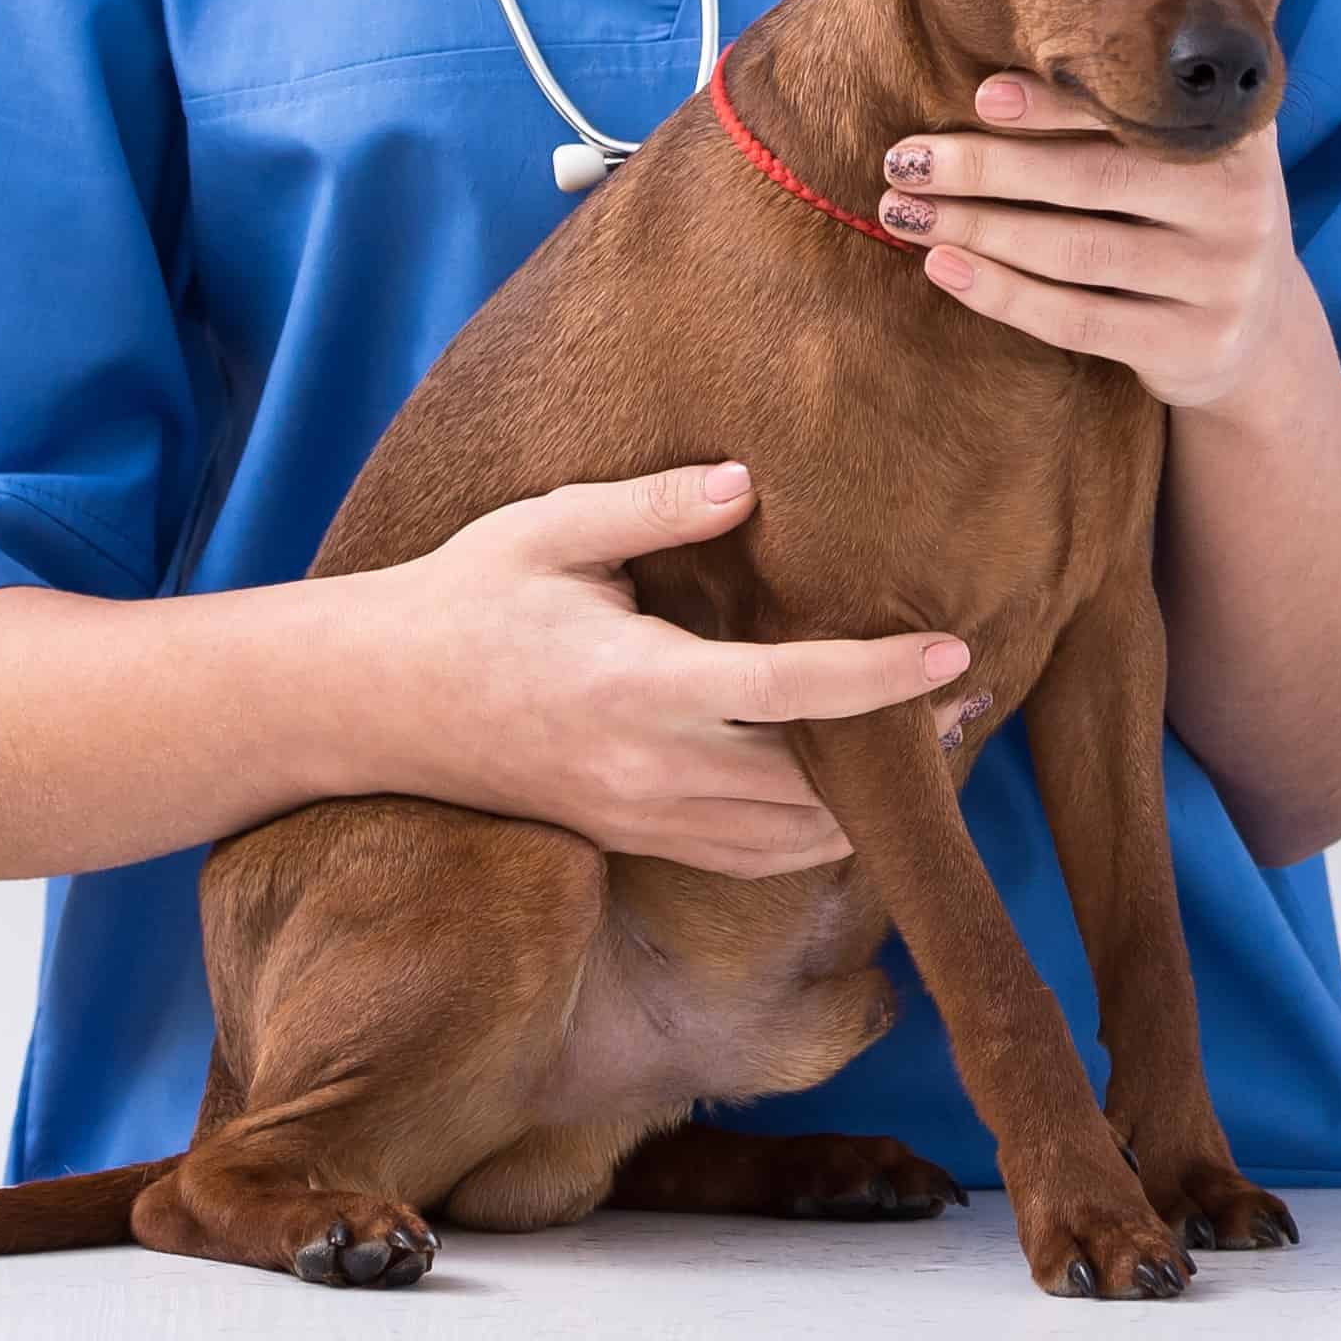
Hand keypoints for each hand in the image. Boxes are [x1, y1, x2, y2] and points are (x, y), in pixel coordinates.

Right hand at [356, 461, 972, 876]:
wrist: (371, 700)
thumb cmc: (466, 596)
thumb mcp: (550, 530)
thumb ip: (653, 506)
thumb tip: (748, 482)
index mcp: (637, 684)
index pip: (787, 692)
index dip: (878, 678)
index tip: (952, 652)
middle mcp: (647, 767)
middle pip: (808, 786)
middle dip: (898, 750)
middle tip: (968, 692)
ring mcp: (636, 815)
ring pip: (785, 839)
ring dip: (865, 803)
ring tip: (928, 740)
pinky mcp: (627, 835)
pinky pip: (745, 858)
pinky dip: (811, 838)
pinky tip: (850, 793)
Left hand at [880, 74, 1311, 418]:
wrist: (1260, 328)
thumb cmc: (1191, 216)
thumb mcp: (1187, 156)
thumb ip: (1129, 114)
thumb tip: (992, 82)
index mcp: (1236, 137)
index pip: (1131, 114)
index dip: (1055, 104)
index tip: (979, 96)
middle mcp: (1240, 204)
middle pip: (1091, 180)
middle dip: (986, 167)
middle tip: (903, 159)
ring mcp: (1221, 280)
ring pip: (1074, 251)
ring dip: (975, 227)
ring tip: (903, 210)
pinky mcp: (1191, 346)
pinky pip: (1075, 318)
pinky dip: (1000, 291)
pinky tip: (943, 266)